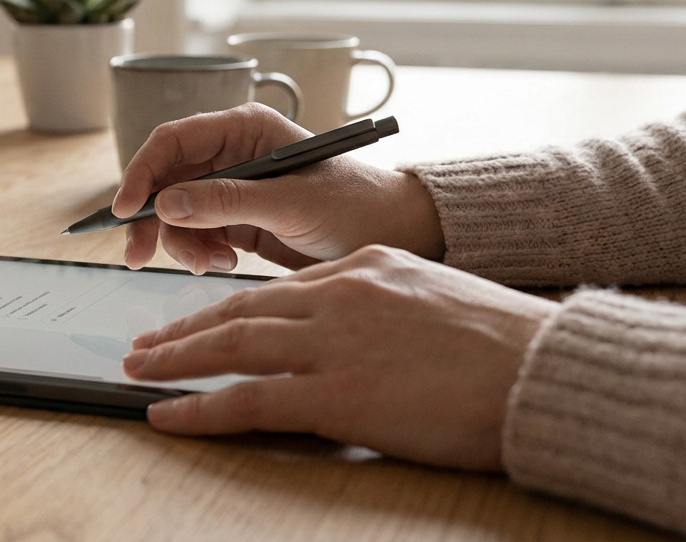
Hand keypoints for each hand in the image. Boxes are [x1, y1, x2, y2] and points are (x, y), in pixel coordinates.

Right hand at [110, 104, 443, 272]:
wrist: (393, 236)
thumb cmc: (356, 205)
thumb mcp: (291, 204)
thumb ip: (228, 201)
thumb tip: (166, 203)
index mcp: (244, 129)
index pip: (173, 141)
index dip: (141, 172)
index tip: (124, 209)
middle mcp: (231, 153)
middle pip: (165, 180)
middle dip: (151, 218)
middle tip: (138, 255)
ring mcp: (231, 187)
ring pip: (174, 213)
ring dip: (182, 242)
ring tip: (213, 262)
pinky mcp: (235, 218)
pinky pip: (194, 234)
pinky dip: (199, 252)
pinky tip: (224, 261)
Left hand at [121, 246, 556, 469]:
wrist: (546, 371)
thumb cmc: (510, 345)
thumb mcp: (437, 301)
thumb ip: (385, 309)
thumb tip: (358, 336)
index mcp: (363, 269)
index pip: (276, 290)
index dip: (228, 309)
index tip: (198, 323)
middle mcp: (337, 296)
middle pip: (240, 310)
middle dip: (185, 328)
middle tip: (145, 343)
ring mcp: (332, 343)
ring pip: (230, 345)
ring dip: (176, 359)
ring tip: (139, 369)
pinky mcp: (335, 394)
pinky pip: (247, 399)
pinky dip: (198, 408)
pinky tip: (166, 415)